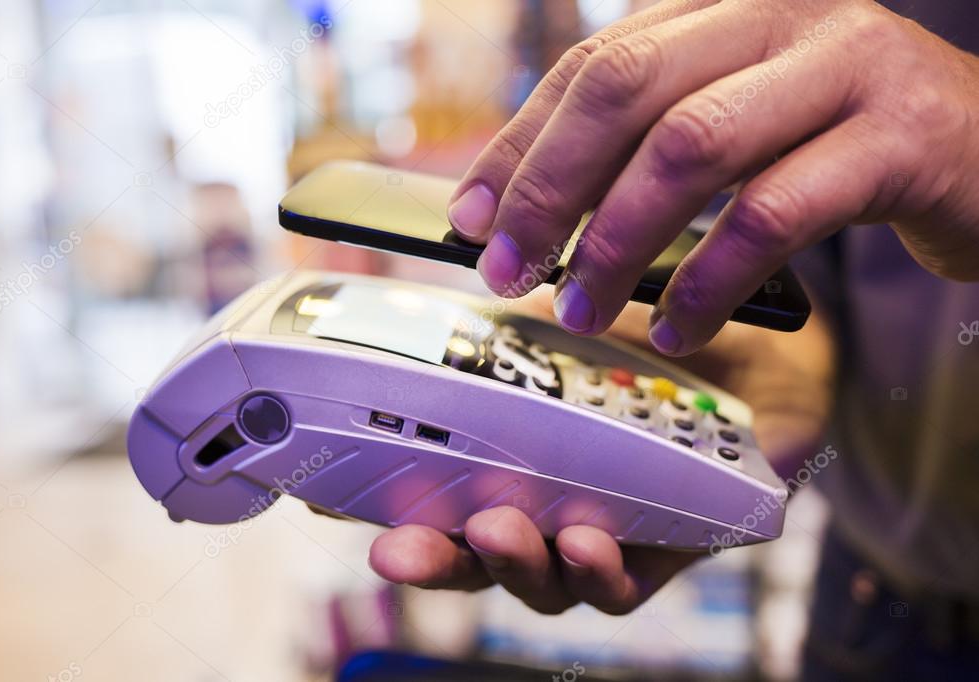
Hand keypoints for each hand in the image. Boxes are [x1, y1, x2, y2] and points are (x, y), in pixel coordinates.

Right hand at [367, 295, 834, 614]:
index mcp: (511, 455)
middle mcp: (550, 502)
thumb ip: (503, 313)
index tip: (332, 501)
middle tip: (396, 549)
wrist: (755, 334)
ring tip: (495, 529)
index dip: (388, 504)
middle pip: (477, 555)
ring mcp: (607, 529)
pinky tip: (584, 540)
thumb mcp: (565, 319)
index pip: (437, 495)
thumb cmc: (650, 331)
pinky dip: (601, 570)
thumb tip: (440, 262)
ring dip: (513, 564)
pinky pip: (631, 580)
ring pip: (546, 580)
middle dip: (435, 559)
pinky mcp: (672, 545)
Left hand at [446, 0, 978, 355]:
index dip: (521, 145)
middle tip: (509, 267)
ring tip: (580, 307)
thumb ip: (645, 155)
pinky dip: (709, 282)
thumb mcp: (736, 134)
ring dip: (617, 242)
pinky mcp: (900, 135)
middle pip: (626, 89)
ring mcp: (845, 65)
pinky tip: (678, 326)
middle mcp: (778, 16)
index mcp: (724, 9)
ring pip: (692, 146)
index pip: (593, 66)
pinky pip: (773, 214)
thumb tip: (525, 212)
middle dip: (551, 188)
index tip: (469, 218)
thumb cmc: (842, 152)